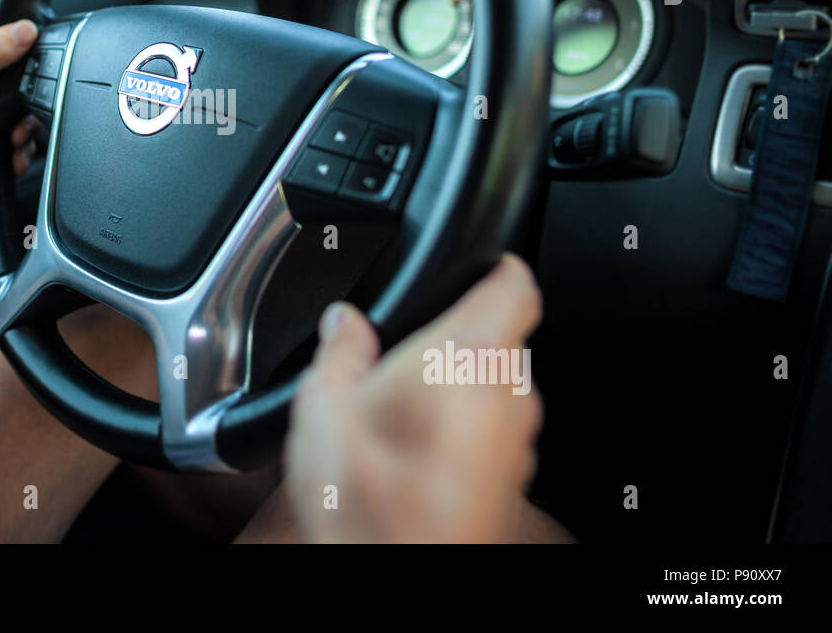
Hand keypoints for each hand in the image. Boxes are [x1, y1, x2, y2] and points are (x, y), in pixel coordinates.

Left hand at [0, 20, 38, 189]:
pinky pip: (9, 131)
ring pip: (21, 112)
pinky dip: (17, 147)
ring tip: (16, 145)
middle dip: (32, 111)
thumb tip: (25, 30)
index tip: (37, 92)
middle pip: (27, 85)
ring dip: (26, 133)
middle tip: (20, 129)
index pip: (20, 45)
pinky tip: (12, 156)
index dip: (37, 67)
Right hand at [285, 255, 543, 542]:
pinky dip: (463, 430)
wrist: (399, 578)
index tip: (476, 263)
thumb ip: (338, 351)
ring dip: (459, 388)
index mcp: (472, 353)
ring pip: (495, 388)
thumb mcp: (323, 408)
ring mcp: (518, 441)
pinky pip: (492, 431)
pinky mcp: (512, 479)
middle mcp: (511, 392)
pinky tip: (412, 451)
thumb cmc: (371, 502)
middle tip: (401, 351)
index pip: (515, 283)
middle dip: (455, 337)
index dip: (497, 265)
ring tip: (397, 409)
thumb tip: (342, 323)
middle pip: (498, 337)